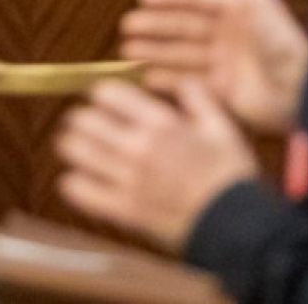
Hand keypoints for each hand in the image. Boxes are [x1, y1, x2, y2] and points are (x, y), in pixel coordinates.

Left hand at [56, 79, 256, 250]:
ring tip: (75, 146)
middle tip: (84, 123)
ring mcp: (128, 179)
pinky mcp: (123, 209)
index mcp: (161, 123)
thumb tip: (181, 81)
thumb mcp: (223, 128)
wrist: (235, 227)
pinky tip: (76, 179)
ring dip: (71, 145)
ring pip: (75, 150)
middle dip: (81, 118)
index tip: (101, 100)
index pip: (108, 94)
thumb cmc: (231, 177)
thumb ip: (199, 98)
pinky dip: (72, 182)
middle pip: (83, 119)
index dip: (100, 94)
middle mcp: (139, 147)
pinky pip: (79, 190)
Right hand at [119, 0, 307, 132]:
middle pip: (184, 27)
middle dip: (156, 27)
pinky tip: (148, 76)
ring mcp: (224, 64)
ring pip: (181, 54)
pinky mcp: (224, 90)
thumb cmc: (288, 47)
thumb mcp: (261, 5)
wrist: (303, 95)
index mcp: (238, 12)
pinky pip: (190, 82)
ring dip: (155, 52)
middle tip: (128, 25)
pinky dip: (168, 80)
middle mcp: (228, 36)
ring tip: (129, 51)